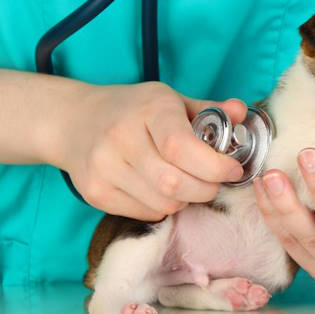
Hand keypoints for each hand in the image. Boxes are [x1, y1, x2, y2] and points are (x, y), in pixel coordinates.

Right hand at [57, 82, 246, 219]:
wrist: (73, 121)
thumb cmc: (133, 110)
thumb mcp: (170, 100)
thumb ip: (209, 110)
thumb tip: (241, 111)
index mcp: (147, 110)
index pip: (180, 147)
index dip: (213, 165)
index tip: (232, 169)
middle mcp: (120, 138)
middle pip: (175, 183)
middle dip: (206, 188)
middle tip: (212, 181)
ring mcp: (104, 168)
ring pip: (164, 203)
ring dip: (185, 199)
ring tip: (184, 181)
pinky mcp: (95, 192)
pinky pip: (147, 213)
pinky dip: (164, 207)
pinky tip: (159, 188)